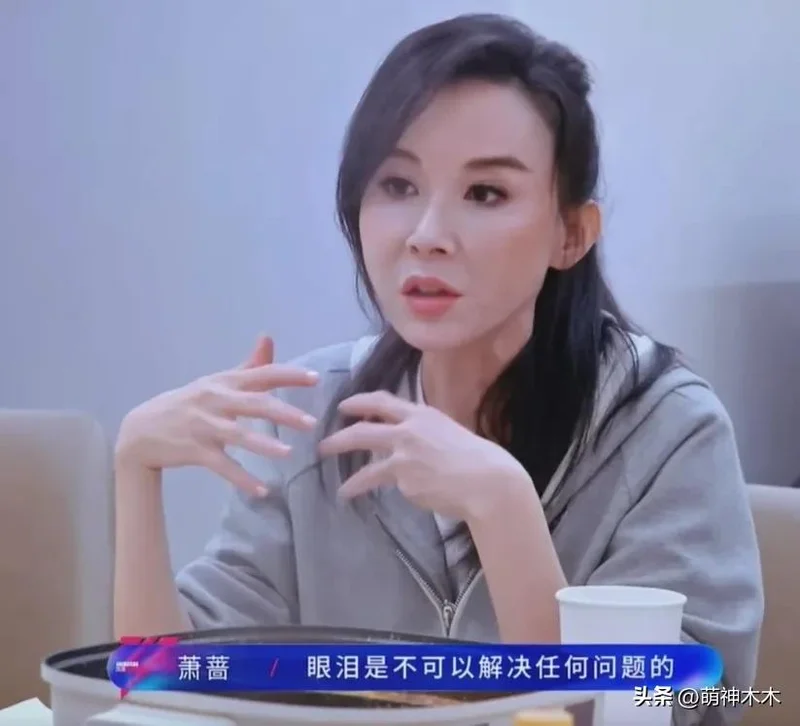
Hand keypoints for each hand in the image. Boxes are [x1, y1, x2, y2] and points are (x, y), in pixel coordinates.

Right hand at [115, 336, 317, 495]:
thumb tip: (268, 338)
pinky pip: (222, 466)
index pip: (262, 374)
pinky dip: (241, 479)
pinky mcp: (194, 450)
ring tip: (288, 454)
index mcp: (224, 382)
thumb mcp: (216, 381)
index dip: (289, 375)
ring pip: (238, 435)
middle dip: (283, 413)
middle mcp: (215, 400)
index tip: (316, 378)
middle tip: (311, 423)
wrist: (140, 430)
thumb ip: (248, 366)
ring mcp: (203, 426)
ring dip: (263, 445)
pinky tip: (262, 490)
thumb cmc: (187, 403)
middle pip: (254, 404)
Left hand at [318, 391, 531, 522]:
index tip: (344, 406)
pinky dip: (361, 489)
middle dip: (339, 437)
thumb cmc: (476, 458)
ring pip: (365, 463)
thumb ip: (424, 432)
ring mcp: (404, 457)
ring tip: (338, 482)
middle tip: (324, 444)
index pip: (382, 401)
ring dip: (346, 471)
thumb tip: (407, 440)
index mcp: (421, 415)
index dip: (360, 402)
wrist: (487, 481)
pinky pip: (380, 484)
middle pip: (363, 430)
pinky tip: (351, 495)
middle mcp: (408, 431)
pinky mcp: (404, 481)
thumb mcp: (447, 431)